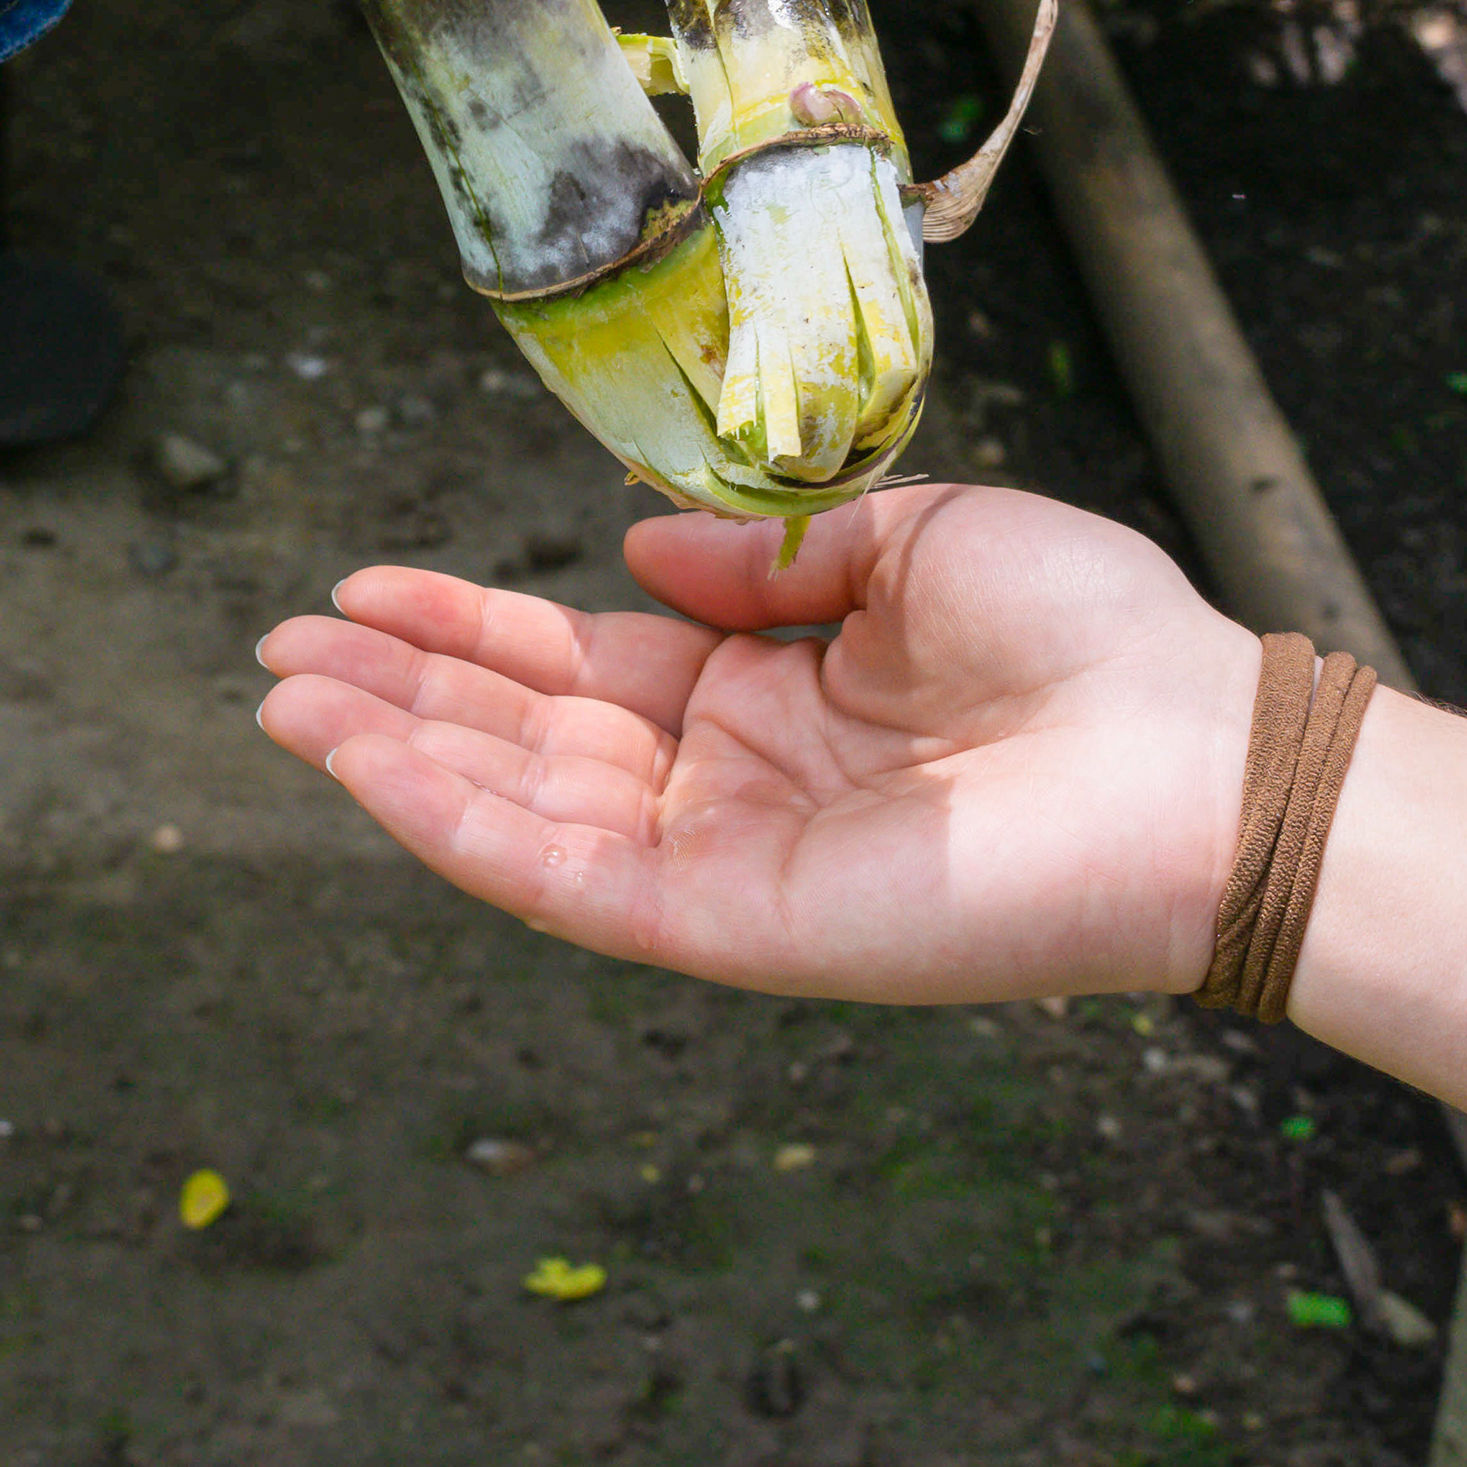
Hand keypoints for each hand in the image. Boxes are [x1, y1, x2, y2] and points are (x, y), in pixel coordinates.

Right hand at [257, 487, 1262, 1003]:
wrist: (1193, 761)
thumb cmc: (1092, 644)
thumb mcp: (916, 538)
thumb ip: (764, 550)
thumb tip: (635, 548)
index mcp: (770, 694)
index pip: (580, 665)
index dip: (468, 626)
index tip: (361, 588)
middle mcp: (730, 786)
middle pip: (521, 736)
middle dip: (395, 691)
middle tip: (272, 648)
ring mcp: (722, 862)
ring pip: (518, 811)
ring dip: (394, 756)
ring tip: (280, 700)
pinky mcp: (729, 927)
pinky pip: (562, 881)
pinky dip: (459, 826)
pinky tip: (371, 767)